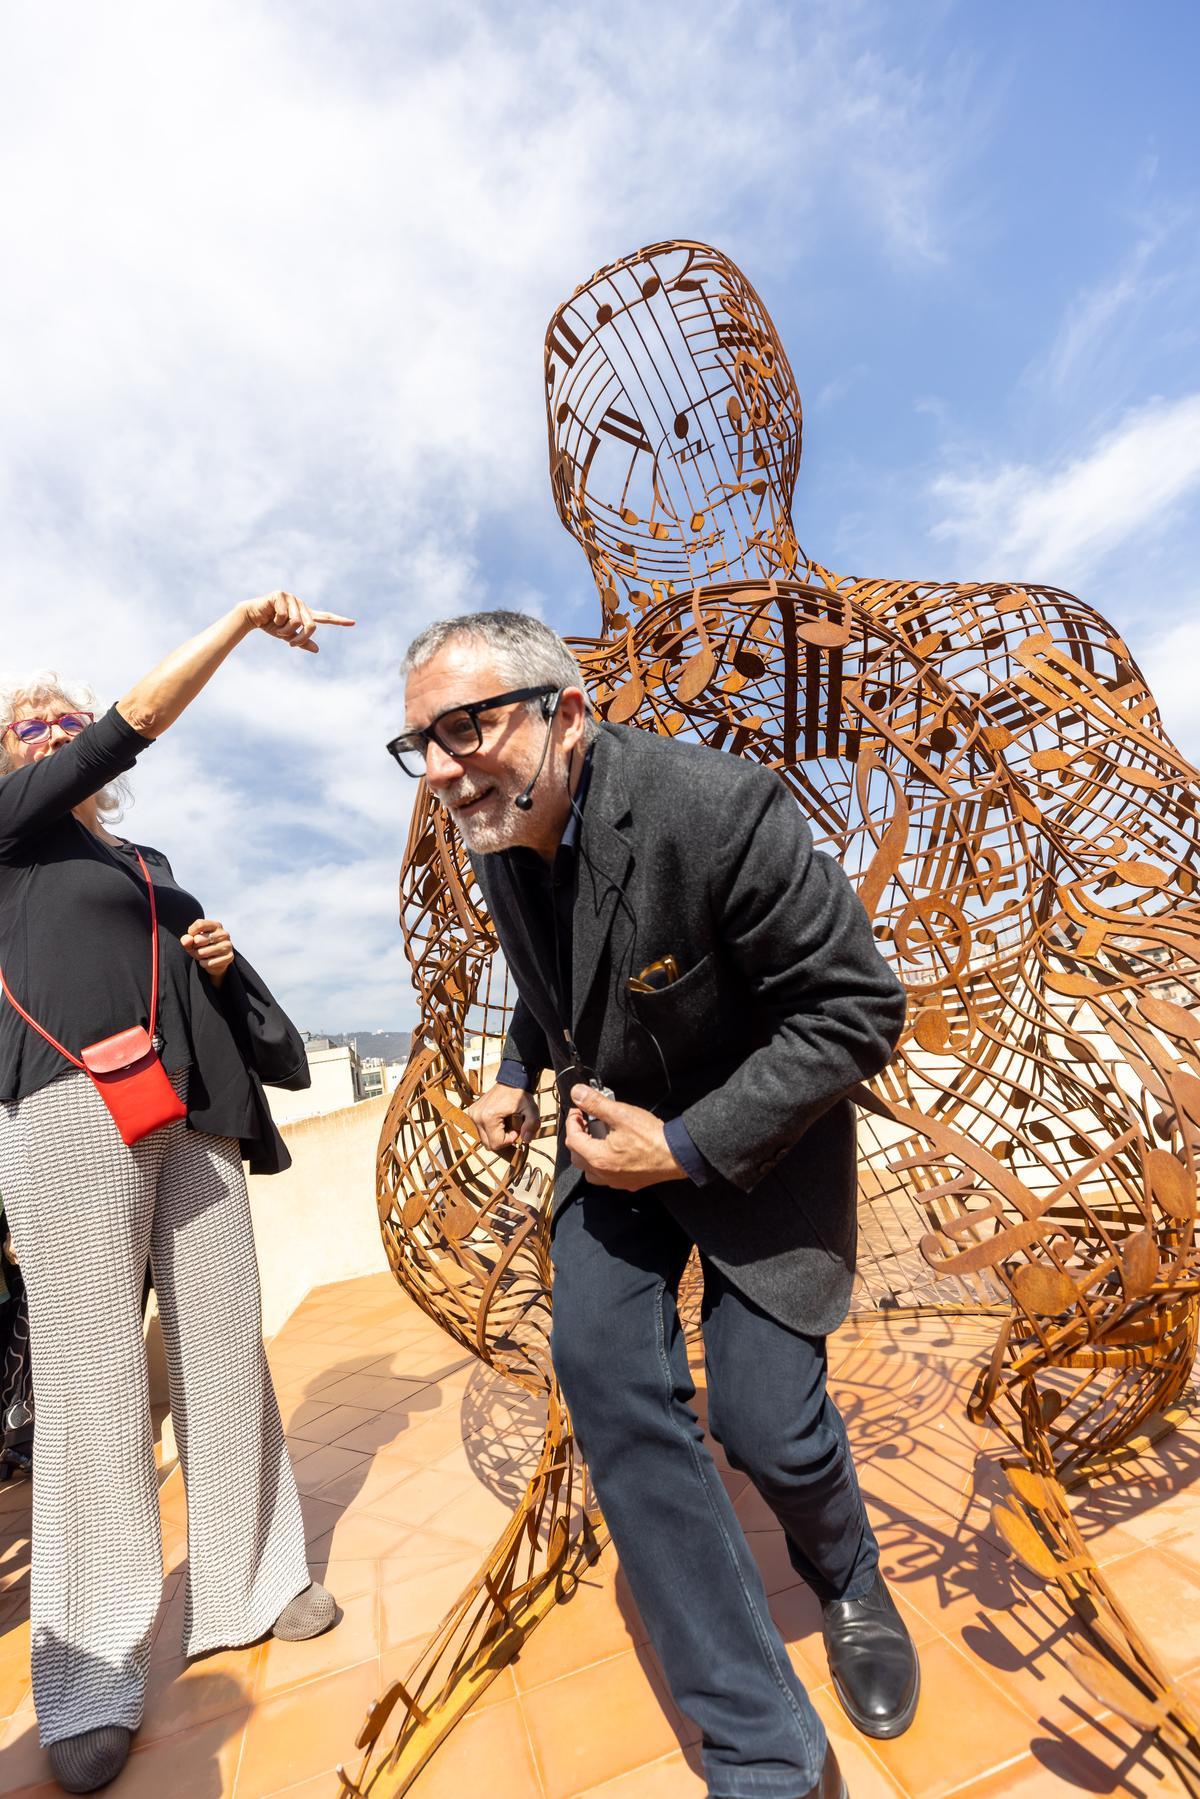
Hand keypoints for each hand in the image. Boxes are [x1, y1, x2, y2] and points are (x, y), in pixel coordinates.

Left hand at [181, 918, 234, 987]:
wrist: (215, 961)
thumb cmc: (202, 946)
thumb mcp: (192, 941)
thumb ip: (187, 939)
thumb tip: (187, 940)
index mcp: (216, 925)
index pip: (200, 924)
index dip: (191, 932)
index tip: (191, 936)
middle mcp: (224, 934)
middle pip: (199, 939)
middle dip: (193, 947)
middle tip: (197, 948)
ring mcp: (228, 945)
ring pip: (202, 952)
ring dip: (198, 956)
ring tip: (201, 955)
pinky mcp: (229, 957)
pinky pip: (209, 962)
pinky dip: (204, 964)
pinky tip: (207, 961)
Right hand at [241, 591, 355, 652]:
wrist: (252, 616)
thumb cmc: (270, 625)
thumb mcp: (288, 636)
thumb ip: (302, 641)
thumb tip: (317, 649)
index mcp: (304, 613)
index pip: (325, 617)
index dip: (339, 620)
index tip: (353, 622)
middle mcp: (301, 604)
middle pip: (311, 625)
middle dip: (301, 638)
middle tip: (291, 644)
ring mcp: (292, 598)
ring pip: (297, 622)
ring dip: (286, 631)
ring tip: (277, 627)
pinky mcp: (281, 595)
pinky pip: (284, 615)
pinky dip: (277, 622)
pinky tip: (270, 617)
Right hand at [466, 1081, 539, 1150]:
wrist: (511, 1080)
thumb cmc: (521, 1095)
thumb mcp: (531, 1110)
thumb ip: (531, 1125)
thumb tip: (526, 1140)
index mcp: (488, 1117)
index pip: (496, 1143)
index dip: (509, 1140)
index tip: (516, 1128)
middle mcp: (477, 1116)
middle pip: (488, 1143)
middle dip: (502, 1139)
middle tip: (511, 1126)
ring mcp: (473, 1114)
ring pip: (484, 1138)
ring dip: (496, 1135)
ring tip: (506, 1122)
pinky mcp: (472, 1112)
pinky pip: (480, 1129)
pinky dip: (490, 1129)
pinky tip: (499, 1119)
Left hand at [565, 1085, 685, 1190]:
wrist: (678, 1154)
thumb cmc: (651, 1136)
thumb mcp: (621, 1113)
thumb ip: (595, 1103)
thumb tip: (577, 1093)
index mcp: (598, 1158)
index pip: (572, 1139)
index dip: (572, 1121)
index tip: (578, 1110)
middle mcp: (604, 1174)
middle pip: (577, 1157)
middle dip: (578, 1137)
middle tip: (586, 1122)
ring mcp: (616, 1182)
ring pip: (590, 1171)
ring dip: (588, 1155)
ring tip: (598, 1138)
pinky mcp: (629, 1183)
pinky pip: (607, 1177)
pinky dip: (603, 1165)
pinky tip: (614, 1152)